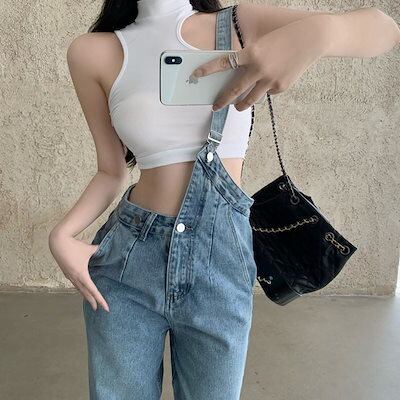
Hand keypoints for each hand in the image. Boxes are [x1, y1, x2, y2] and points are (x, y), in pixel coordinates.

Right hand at [48, 230, 109, 311]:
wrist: (58, 242)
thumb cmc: (75, 245)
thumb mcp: (90, 249)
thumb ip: (100, 250)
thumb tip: (108, 249)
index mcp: (82, 274)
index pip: (93, 290)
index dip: (100, 299)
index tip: (105, 307)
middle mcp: (75, 277)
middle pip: (85, 293)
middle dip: (92, 301)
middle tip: (98, 309)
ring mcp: (69, 276)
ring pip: (79, 289)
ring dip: (85, 295)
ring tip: (91, 301)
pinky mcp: (66, 272)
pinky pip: (74, 283)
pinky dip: (80, 288)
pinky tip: (82, 289)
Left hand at [191, 16, 327, 111]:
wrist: (311, 38)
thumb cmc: (284, 38)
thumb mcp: (262, 45)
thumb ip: (249, 61)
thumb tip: (241, 82)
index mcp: (252, 53)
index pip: (224, 63)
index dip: (208, 69)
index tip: (196, 74)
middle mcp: (259, 68)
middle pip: (235, 91)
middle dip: (223, 101)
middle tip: (215, 107)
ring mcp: (270, 80)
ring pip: (250, 99)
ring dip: (241, 105)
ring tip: (238, 107)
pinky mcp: (281, 87)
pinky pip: (268, 93)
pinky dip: (266, 89)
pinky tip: (275, 79)